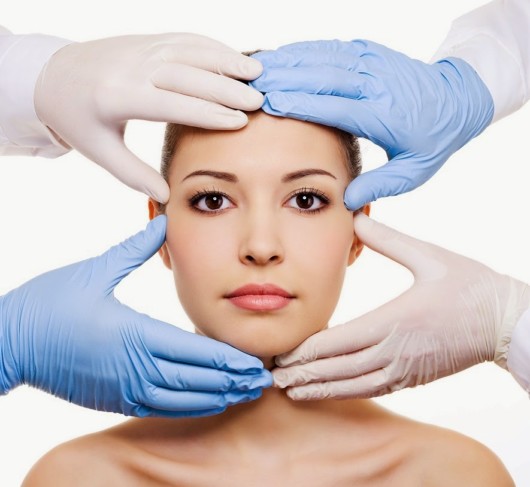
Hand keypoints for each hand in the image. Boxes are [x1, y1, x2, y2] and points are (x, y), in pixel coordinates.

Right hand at [0, 216, 270, 416]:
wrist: (7, 342)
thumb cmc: (47, 304)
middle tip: (262, 380)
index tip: (253, 361)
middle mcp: (134, 365)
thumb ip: (133, 248)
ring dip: (217, 397)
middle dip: (231, 381)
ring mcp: (124, 387)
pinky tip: (209, 402)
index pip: (193, 350)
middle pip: (195, 379)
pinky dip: (191, 406)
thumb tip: (161, 220)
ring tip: (244, 393)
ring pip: (182, 399)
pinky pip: (161, 407)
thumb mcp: (93, 271)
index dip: (227, 359)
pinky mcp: (115, 397)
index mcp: (133, 332)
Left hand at [34, 33, 263, 202]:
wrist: (52, 75)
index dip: (208, 112)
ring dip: (226, 59)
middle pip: (188, 74)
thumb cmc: (79, 119)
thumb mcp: (100, 151)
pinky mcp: (147, 40)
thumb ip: (133, 175)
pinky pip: (185, 39)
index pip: (171, 103)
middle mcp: (132, 67)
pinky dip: (214, 46)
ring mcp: (140, 48)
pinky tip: (236, 57)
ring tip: (258, 73)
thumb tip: (166, 196)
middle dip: (227, 87)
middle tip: (259, 100)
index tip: (239, 122)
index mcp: (118, 97)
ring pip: (191, 50)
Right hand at [251, 40, 493, 209]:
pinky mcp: (369, 52)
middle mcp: (377, 82)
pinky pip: (331, 48)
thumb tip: (348, 201)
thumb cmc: (431, 139)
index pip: (335, 105)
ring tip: (257, 69)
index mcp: (384, 113)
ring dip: (289, 61)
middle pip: (323, 75)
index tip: (269, 103)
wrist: (457, 99)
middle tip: (250, 85)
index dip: (300, 102)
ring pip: (323, 57)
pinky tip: (281, 56)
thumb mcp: (413, 172)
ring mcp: (373, 62)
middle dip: (284, 78)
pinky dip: (304, 51)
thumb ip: (380, 186)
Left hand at [272, 214, 528, 399]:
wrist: (508, 322)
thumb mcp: (431, 257)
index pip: (338, 341)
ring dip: (318, 388)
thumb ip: (390, 241)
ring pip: (351, 384)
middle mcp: (394, 351)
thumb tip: (357, 218)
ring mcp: (403, 369)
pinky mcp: (411, 377)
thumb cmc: (470, 286)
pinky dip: (344, 392)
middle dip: (303, 373)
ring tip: (290, 391)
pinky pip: (370, 389)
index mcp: (394, 321)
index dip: (306, 350)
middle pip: (337, 368)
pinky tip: (328, 392)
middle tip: (272, 376)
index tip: (281, 353)